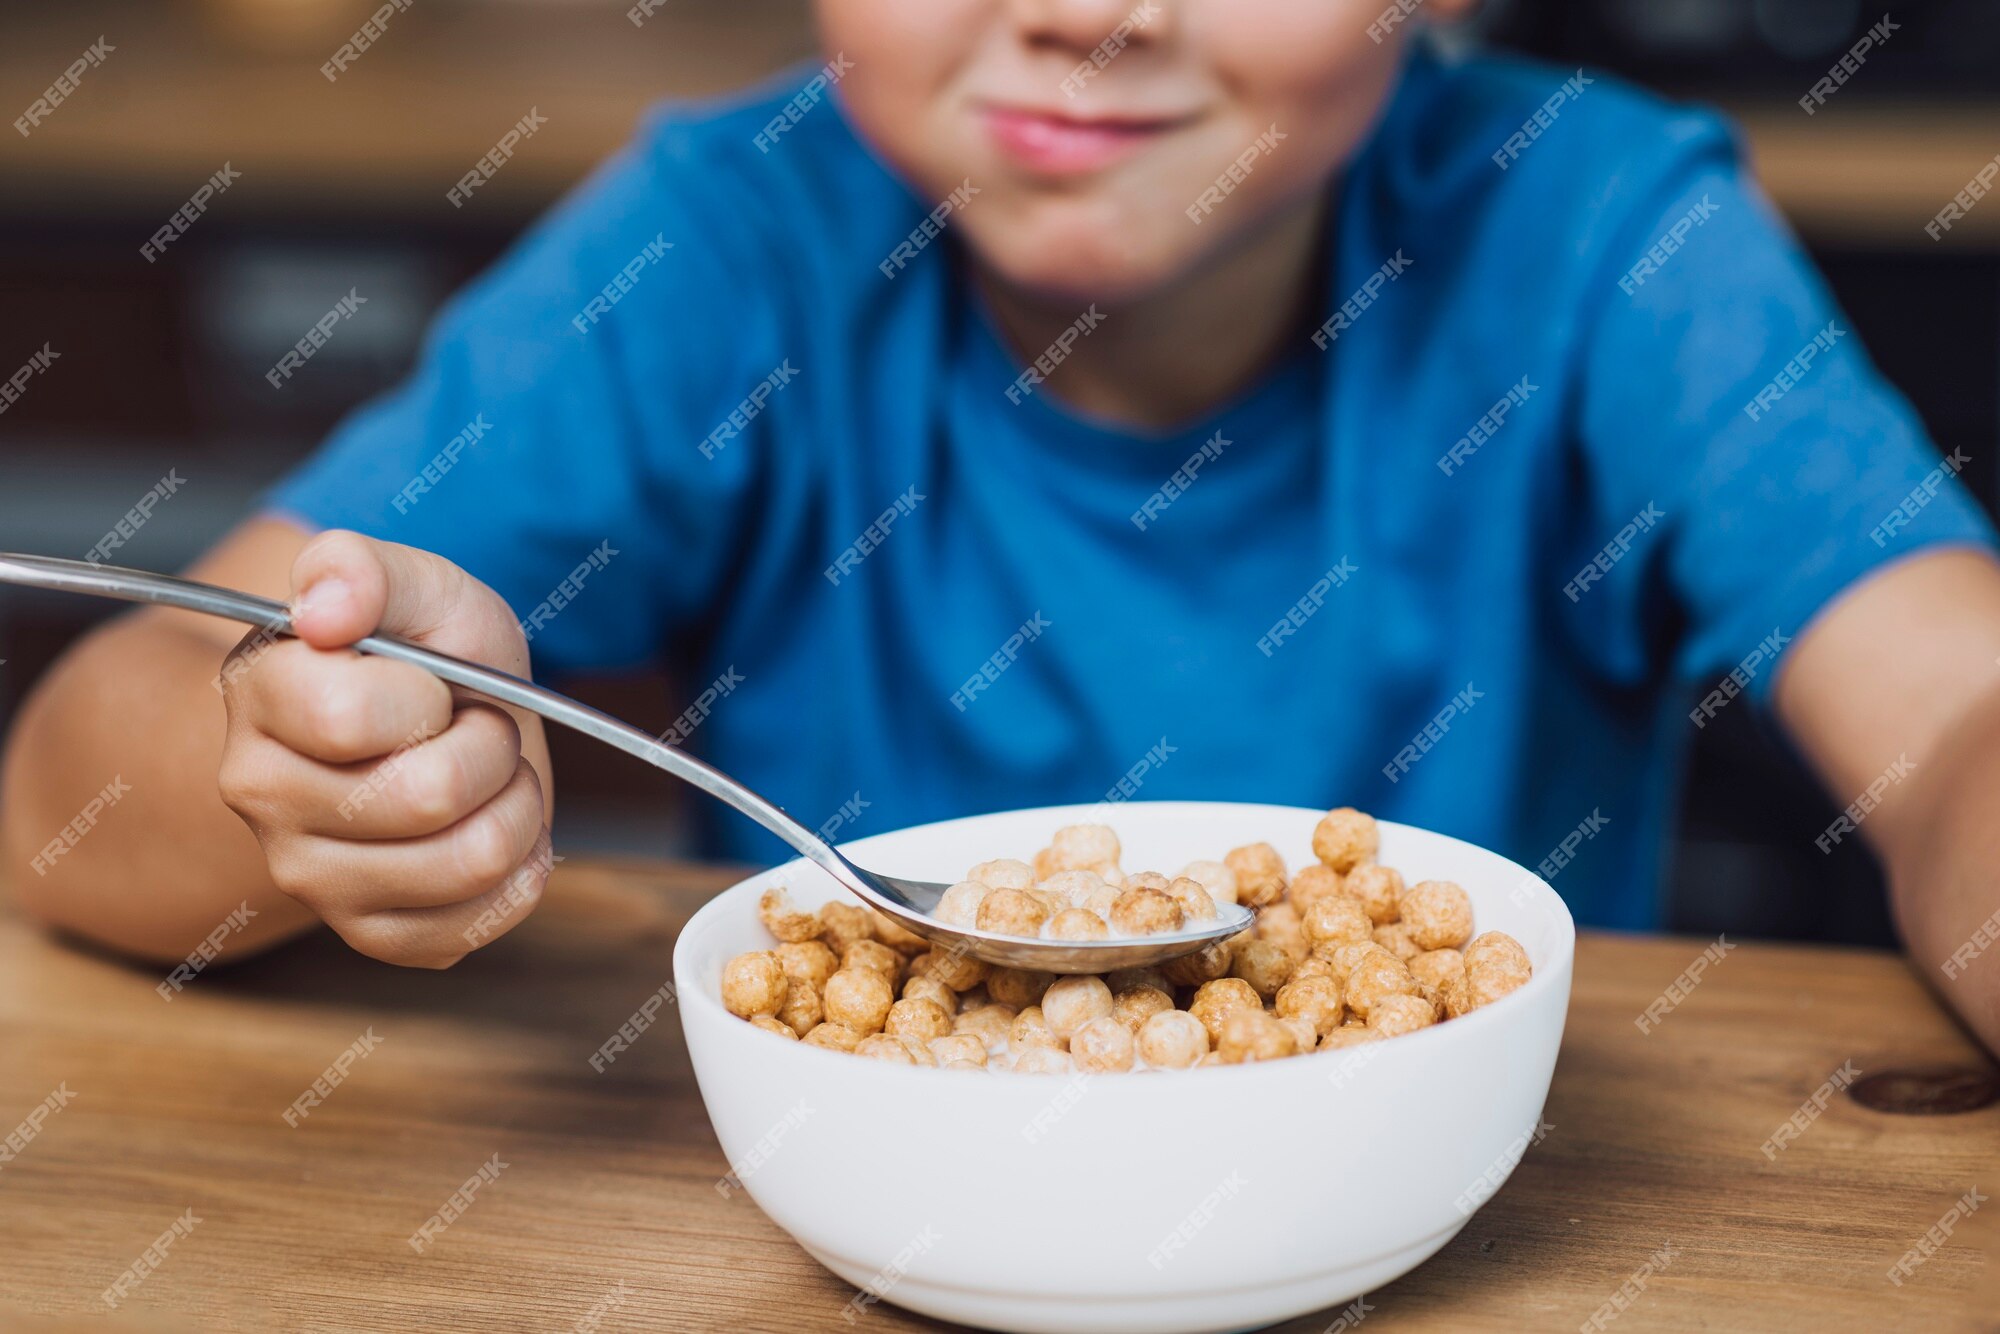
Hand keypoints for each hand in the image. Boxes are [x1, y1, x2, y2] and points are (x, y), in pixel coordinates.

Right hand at [216, 530, 550, 966]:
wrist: (441, 729)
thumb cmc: (426, 654)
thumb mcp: (417, 586)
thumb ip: (365, 568)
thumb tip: (323, 609)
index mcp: (261, 696)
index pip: (352, 716)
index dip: (430, 696)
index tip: (436, 685)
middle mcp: (264, 797)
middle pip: (428, 797)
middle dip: (490, 749)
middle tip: (476, 728)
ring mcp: (311, 876)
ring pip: (468, 863)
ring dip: (515, 809)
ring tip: (489, 777)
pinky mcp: (369, 931)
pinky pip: (474, 924)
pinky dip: (518, 874)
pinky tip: (492, 829)